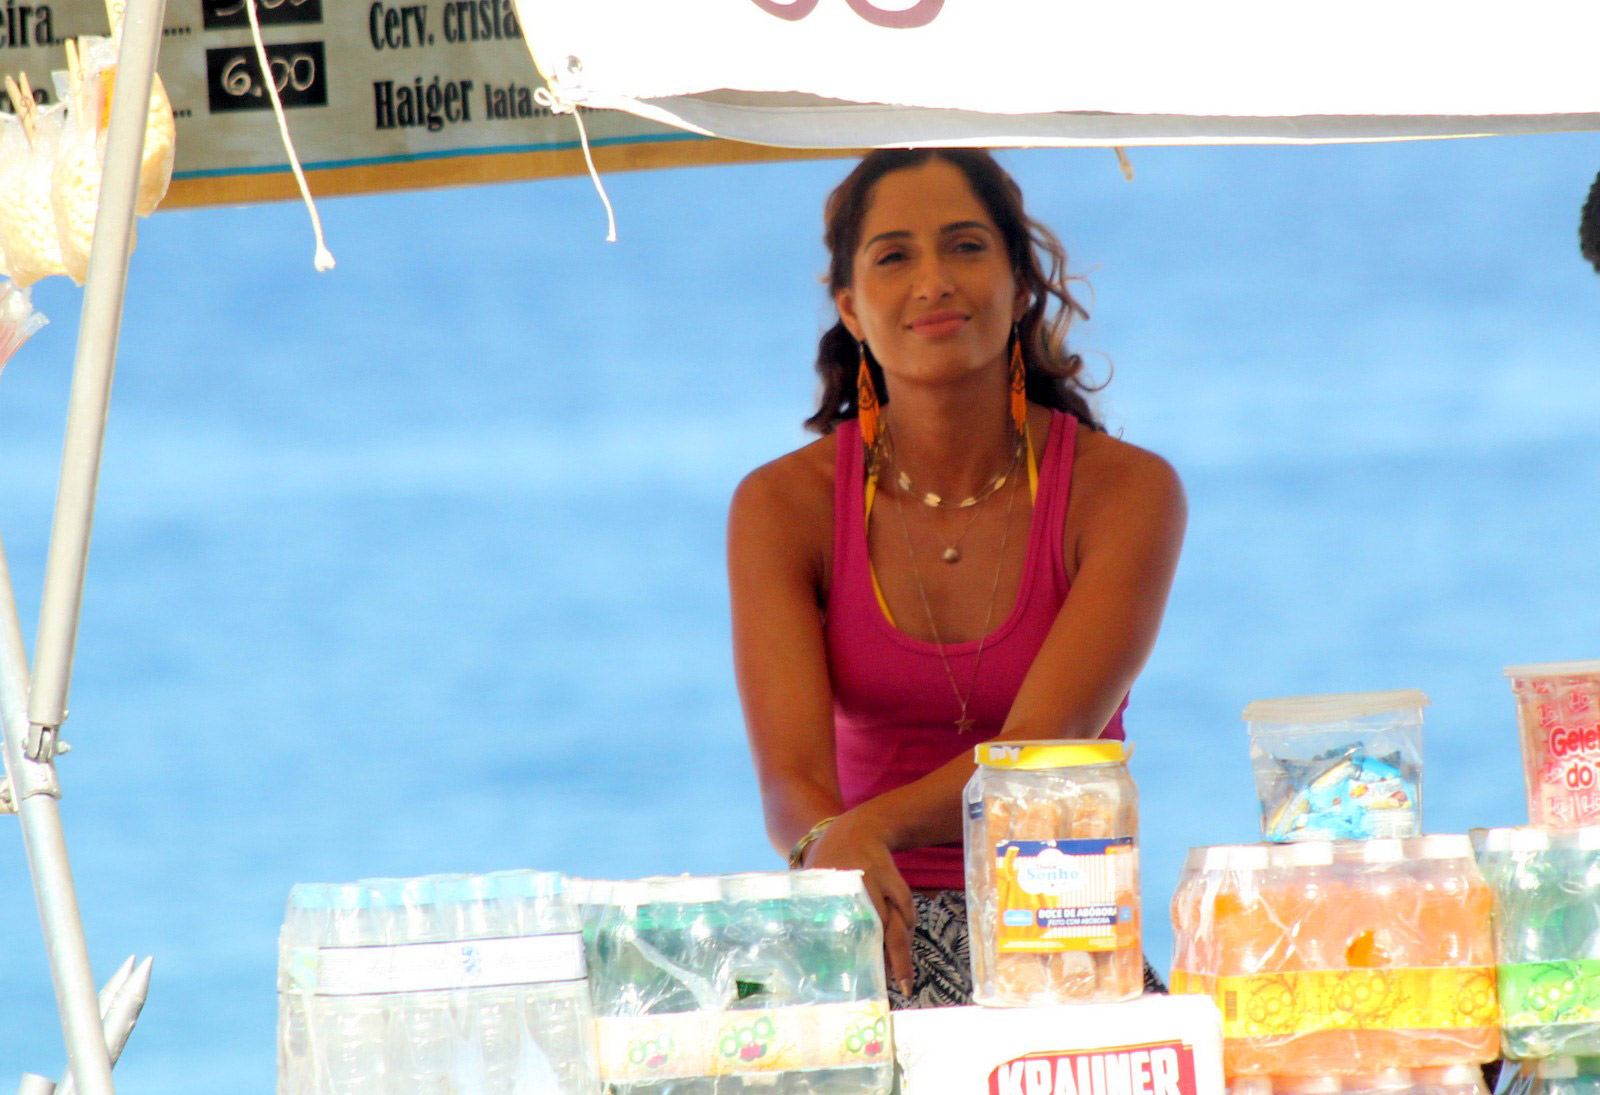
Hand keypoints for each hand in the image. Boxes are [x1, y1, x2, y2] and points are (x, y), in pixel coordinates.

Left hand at [803, 806, 915, 996]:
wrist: (857, 827)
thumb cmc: (827, 860)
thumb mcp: (812, 879)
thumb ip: (805, 908)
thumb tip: (791, 947)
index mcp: (835, 889)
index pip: (849, 925)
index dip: (860, 952)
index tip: (863, 976)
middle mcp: (859, 885)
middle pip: (881, 928)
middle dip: (894, 958)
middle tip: (901, 987)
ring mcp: (880, 881)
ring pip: (899, 921)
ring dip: (902, 949)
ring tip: (902, 977)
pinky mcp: (895, 879)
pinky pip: (907, 909)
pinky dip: (908, 928)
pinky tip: (904, 946)